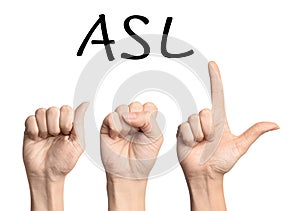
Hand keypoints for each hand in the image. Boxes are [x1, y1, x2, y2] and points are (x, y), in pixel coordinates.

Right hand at [23, 102, 87, 210]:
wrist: (47, 174)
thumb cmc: (64, 160)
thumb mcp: (78, 143)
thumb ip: (81, 123)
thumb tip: (86, 104)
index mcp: (68, 123)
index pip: (66, 109)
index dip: (65, 121)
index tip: (67, 133)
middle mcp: (56, 122)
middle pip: (53, 109)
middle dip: (54, 126)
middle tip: (56, 137)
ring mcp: (43, 125)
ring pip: (41, 112)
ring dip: (44, 128)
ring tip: (46, 138)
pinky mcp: (30, 129)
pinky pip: (30, 119)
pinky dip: (34, 130)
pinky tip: (37, 138)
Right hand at [100, 102, 162, 210]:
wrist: (128, 173)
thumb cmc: (144, 157)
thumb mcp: (156, 137)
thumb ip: (149, 120)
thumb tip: (129, 114)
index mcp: (147, 120)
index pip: (149, 106)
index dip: (148, 115)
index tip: (147, 129)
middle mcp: (134, 119)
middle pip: (135, 105)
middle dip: (137, 120)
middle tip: (136, 133)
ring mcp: (120, 122)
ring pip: (122, 108)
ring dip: (125, 124)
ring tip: (126, 135)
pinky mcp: (107, 126)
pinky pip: (110, 116)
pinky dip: (114, 126)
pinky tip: (116, 136)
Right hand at [177, 61, 278, 210]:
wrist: (204, 173)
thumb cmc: (222, 161)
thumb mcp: (239, 147)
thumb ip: (254, 133)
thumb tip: (274, 125)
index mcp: (220, 120)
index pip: (217, 95)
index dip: (215, 79)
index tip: (212, 64)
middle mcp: (206, 120)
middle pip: (205, 111)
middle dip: (209, 128)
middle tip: (210, 141)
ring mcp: (193, 125)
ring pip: (194, 119)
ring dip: (199, 135)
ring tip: (201, 144)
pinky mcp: (183, 130)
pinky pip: (185, 128)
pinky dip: (190, 139)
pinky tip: (192, 145)